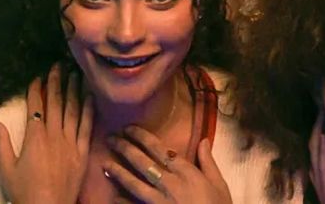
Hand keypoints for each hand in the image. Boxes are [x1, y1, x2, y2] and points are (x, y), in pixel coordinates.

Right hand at [0, 66, 92, 203]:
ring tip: (75, 74)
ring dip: (74, 90)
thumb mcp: (6, 168)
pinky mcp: (82, 152)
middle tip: (58, 65)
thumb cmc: (24, 192)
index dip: (36, 90)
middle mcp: (54, 135)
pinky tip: (90, 97)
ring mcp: (70, 142)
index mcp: (34, 137)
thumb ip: (2, 143)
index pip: (35, 106)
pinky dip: (88, 110)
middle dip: (56, 82)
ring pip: (72, 110)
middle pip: (55, 103)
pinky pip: (87, 126)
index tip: (37, 76)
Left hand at [105, 129, 231, 203]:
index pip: (159, 149)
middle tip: (110, 138)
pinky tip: (112, 196)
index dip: (142, 137)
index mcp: (186, 172)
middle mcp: (170, 184)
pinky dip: (123, 202)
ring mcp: (160, 202)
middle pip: (143, 162)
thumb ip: (208, 162)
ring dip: (118, 172)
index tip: (128, 128)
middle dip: (125, 148)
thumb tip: (203, 140)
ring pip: (135, 184)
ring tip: (105, 164)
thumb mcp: (219, 184)